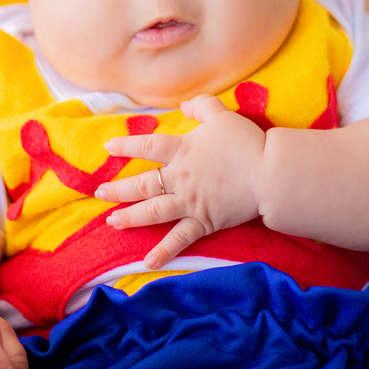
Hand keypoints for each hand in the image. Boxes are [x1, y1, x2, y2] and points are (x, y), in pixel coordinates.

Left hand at [94, 95, 265, 268]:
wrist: (269, 173)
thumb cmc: (247, 143)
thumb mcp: (222, 115)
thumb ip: (201, 106)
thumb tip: (184, 107)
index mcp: (183, 150)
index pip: (147, 146)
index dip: (126, 146)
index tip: (108, 148)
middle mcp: (180, 177)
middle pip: (143, 184)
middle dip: (118, 189)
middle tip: (99, 193)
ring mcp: (190, 202)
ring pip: (153, 211)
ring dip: (130, 217)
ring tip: (112, 221)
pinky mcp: (204, 221)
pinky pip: (180, 239)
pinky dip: (164, 251)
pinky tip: (147, 262)